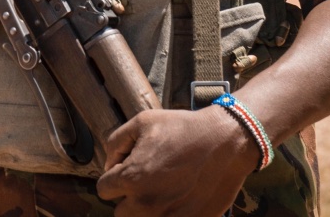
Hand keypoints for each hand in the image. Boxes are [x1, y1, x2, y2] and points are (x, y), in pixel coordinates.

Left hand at [96, 107, 256, 216]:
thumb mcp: (143, 122)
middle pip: (120, 212)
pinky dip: (168, 214)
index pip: (104, 189)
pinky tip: (178, 199)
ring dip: (145, 210)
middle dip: (128, 197)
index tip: (129, 170)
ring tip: (162, 192)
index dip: (114, 177)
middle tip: (146, 182)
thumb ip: (116, 143)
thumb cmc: (183, 129)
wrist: (225, 143)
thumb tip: (109, 164)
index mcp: (131, 178)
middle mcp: (145, 203)